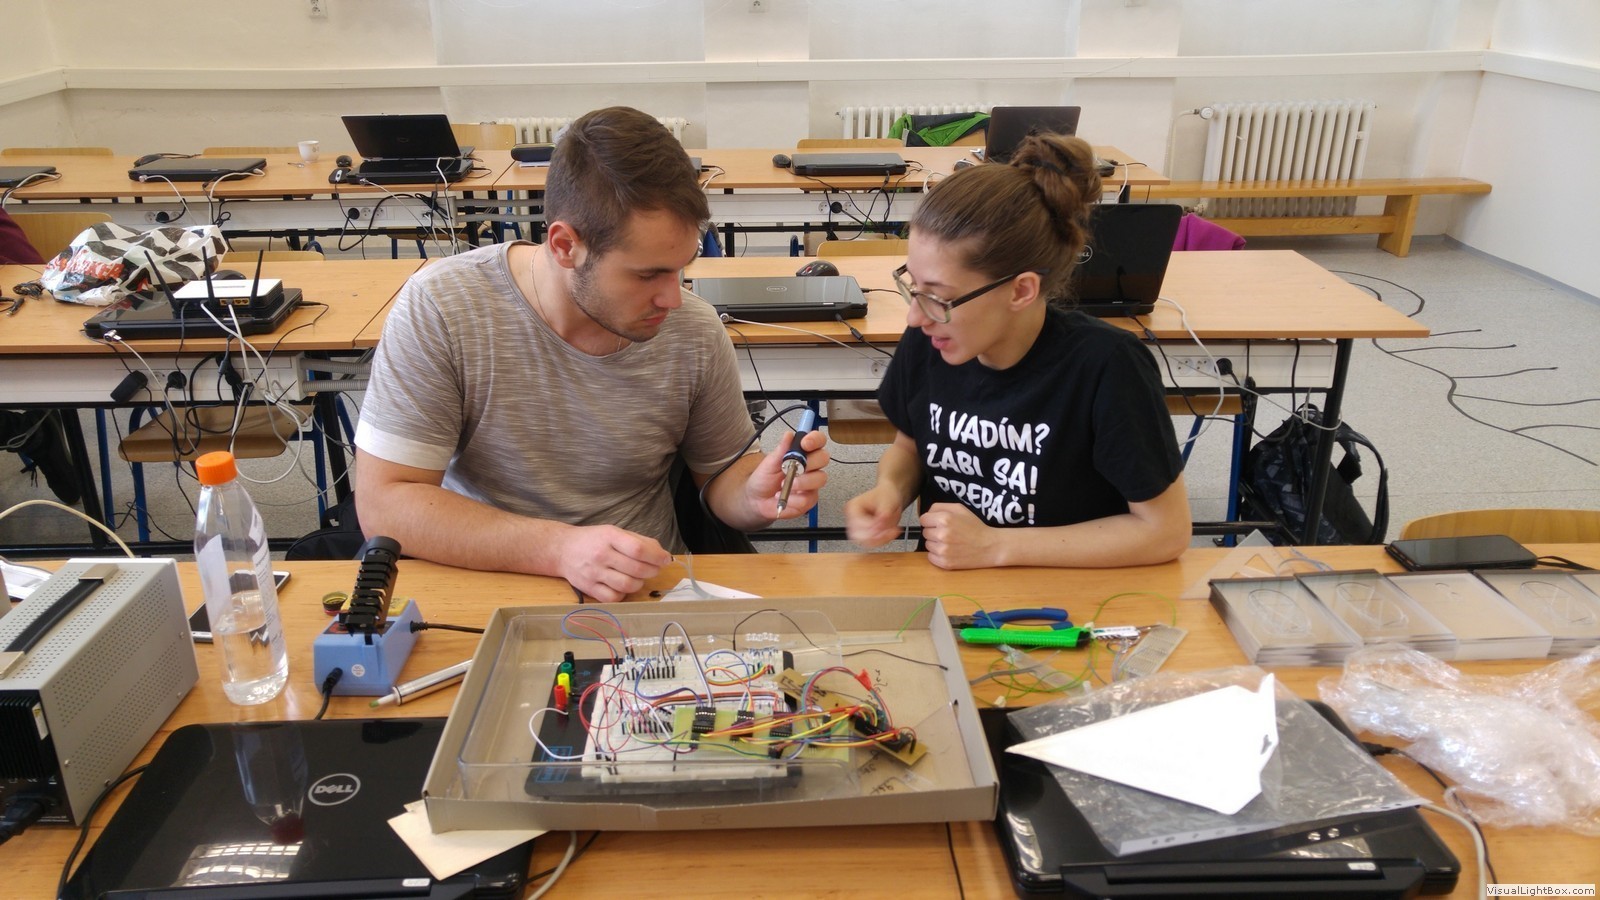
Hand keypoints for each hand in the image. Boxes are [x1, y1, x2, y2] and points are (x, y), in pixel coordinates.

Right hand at [556, 524, 670, 602]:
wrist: (562, 549)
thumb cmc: (593, 540)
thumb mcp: (614, 532)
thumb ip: (638, 541)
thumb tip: (662, 554)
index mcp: (609, 537)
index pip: (639, 550)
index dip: (657, 557)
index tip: (665, 559)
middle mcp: (601, 555)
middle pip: (637, 569)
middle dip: (652, 570)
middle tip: (654, 569)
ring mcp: (594, 573)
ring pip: (628, 585)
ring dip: (639, 583)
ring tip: (638, 577)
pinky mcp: (589, 588)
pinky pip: (613, 597)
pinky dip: (623, 594)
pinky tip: (622, 586)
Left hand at [744, 426, 829, 520]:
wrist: (757, 500)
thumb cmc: (764, 479)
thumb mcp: (769, 463)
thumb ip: (781, 450)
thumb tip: (789, 435)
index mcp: (801, 453)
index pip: (818, 441)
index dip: (815, 439)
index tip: (805, 444)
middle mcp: (810, 467)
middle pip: (824, 458)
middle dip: (810, 462)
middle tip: (794, 468)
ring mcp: (812, 483)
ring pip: (820, 478)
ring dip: (802, 482)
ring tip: (785, 485)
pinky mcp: (809, 499)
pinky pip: (809, 497)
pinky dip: (794, 499)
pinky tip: (784, 497)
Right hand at [845, 484, 905, 548]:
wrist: (889, 495)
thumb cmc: (885, 494)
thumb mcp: (887, 501)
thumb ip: (884, 514)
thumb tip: (880, 526)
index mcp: (853, 507)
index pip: (859, 524)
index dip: (874, 527)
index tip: (886, 525)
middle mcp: (852, 518)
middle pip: (860, 537)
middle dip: (878, 535)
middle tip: (891, 530)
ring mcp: (857, 527)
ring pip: (866, 542)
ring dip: (881, 539)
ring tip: (892, 530)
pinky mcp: (864, 533)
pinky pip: (872, 543)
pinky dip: (883, 540)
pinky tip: (891, 532)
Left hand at [920, 502, 1003, 568]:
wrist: (989, 546)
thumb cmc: (974, 526)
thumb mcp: (960, 509)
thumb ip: (939, 507)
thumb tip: (926, 513)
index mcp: (944, 519)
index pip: (923, 519)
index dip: (931, 521)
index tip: (939, 523)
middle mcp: (942, 534)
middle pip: (925, 532)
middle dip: (934, 532)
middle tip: (948, 533)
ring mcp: (943, 550)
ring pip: (928, 545)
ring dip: (936, 544)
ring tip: (950, 543)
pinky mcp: (945, 563)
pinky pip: (931, 557)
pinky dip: (937, 555)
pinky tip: (950, 552)